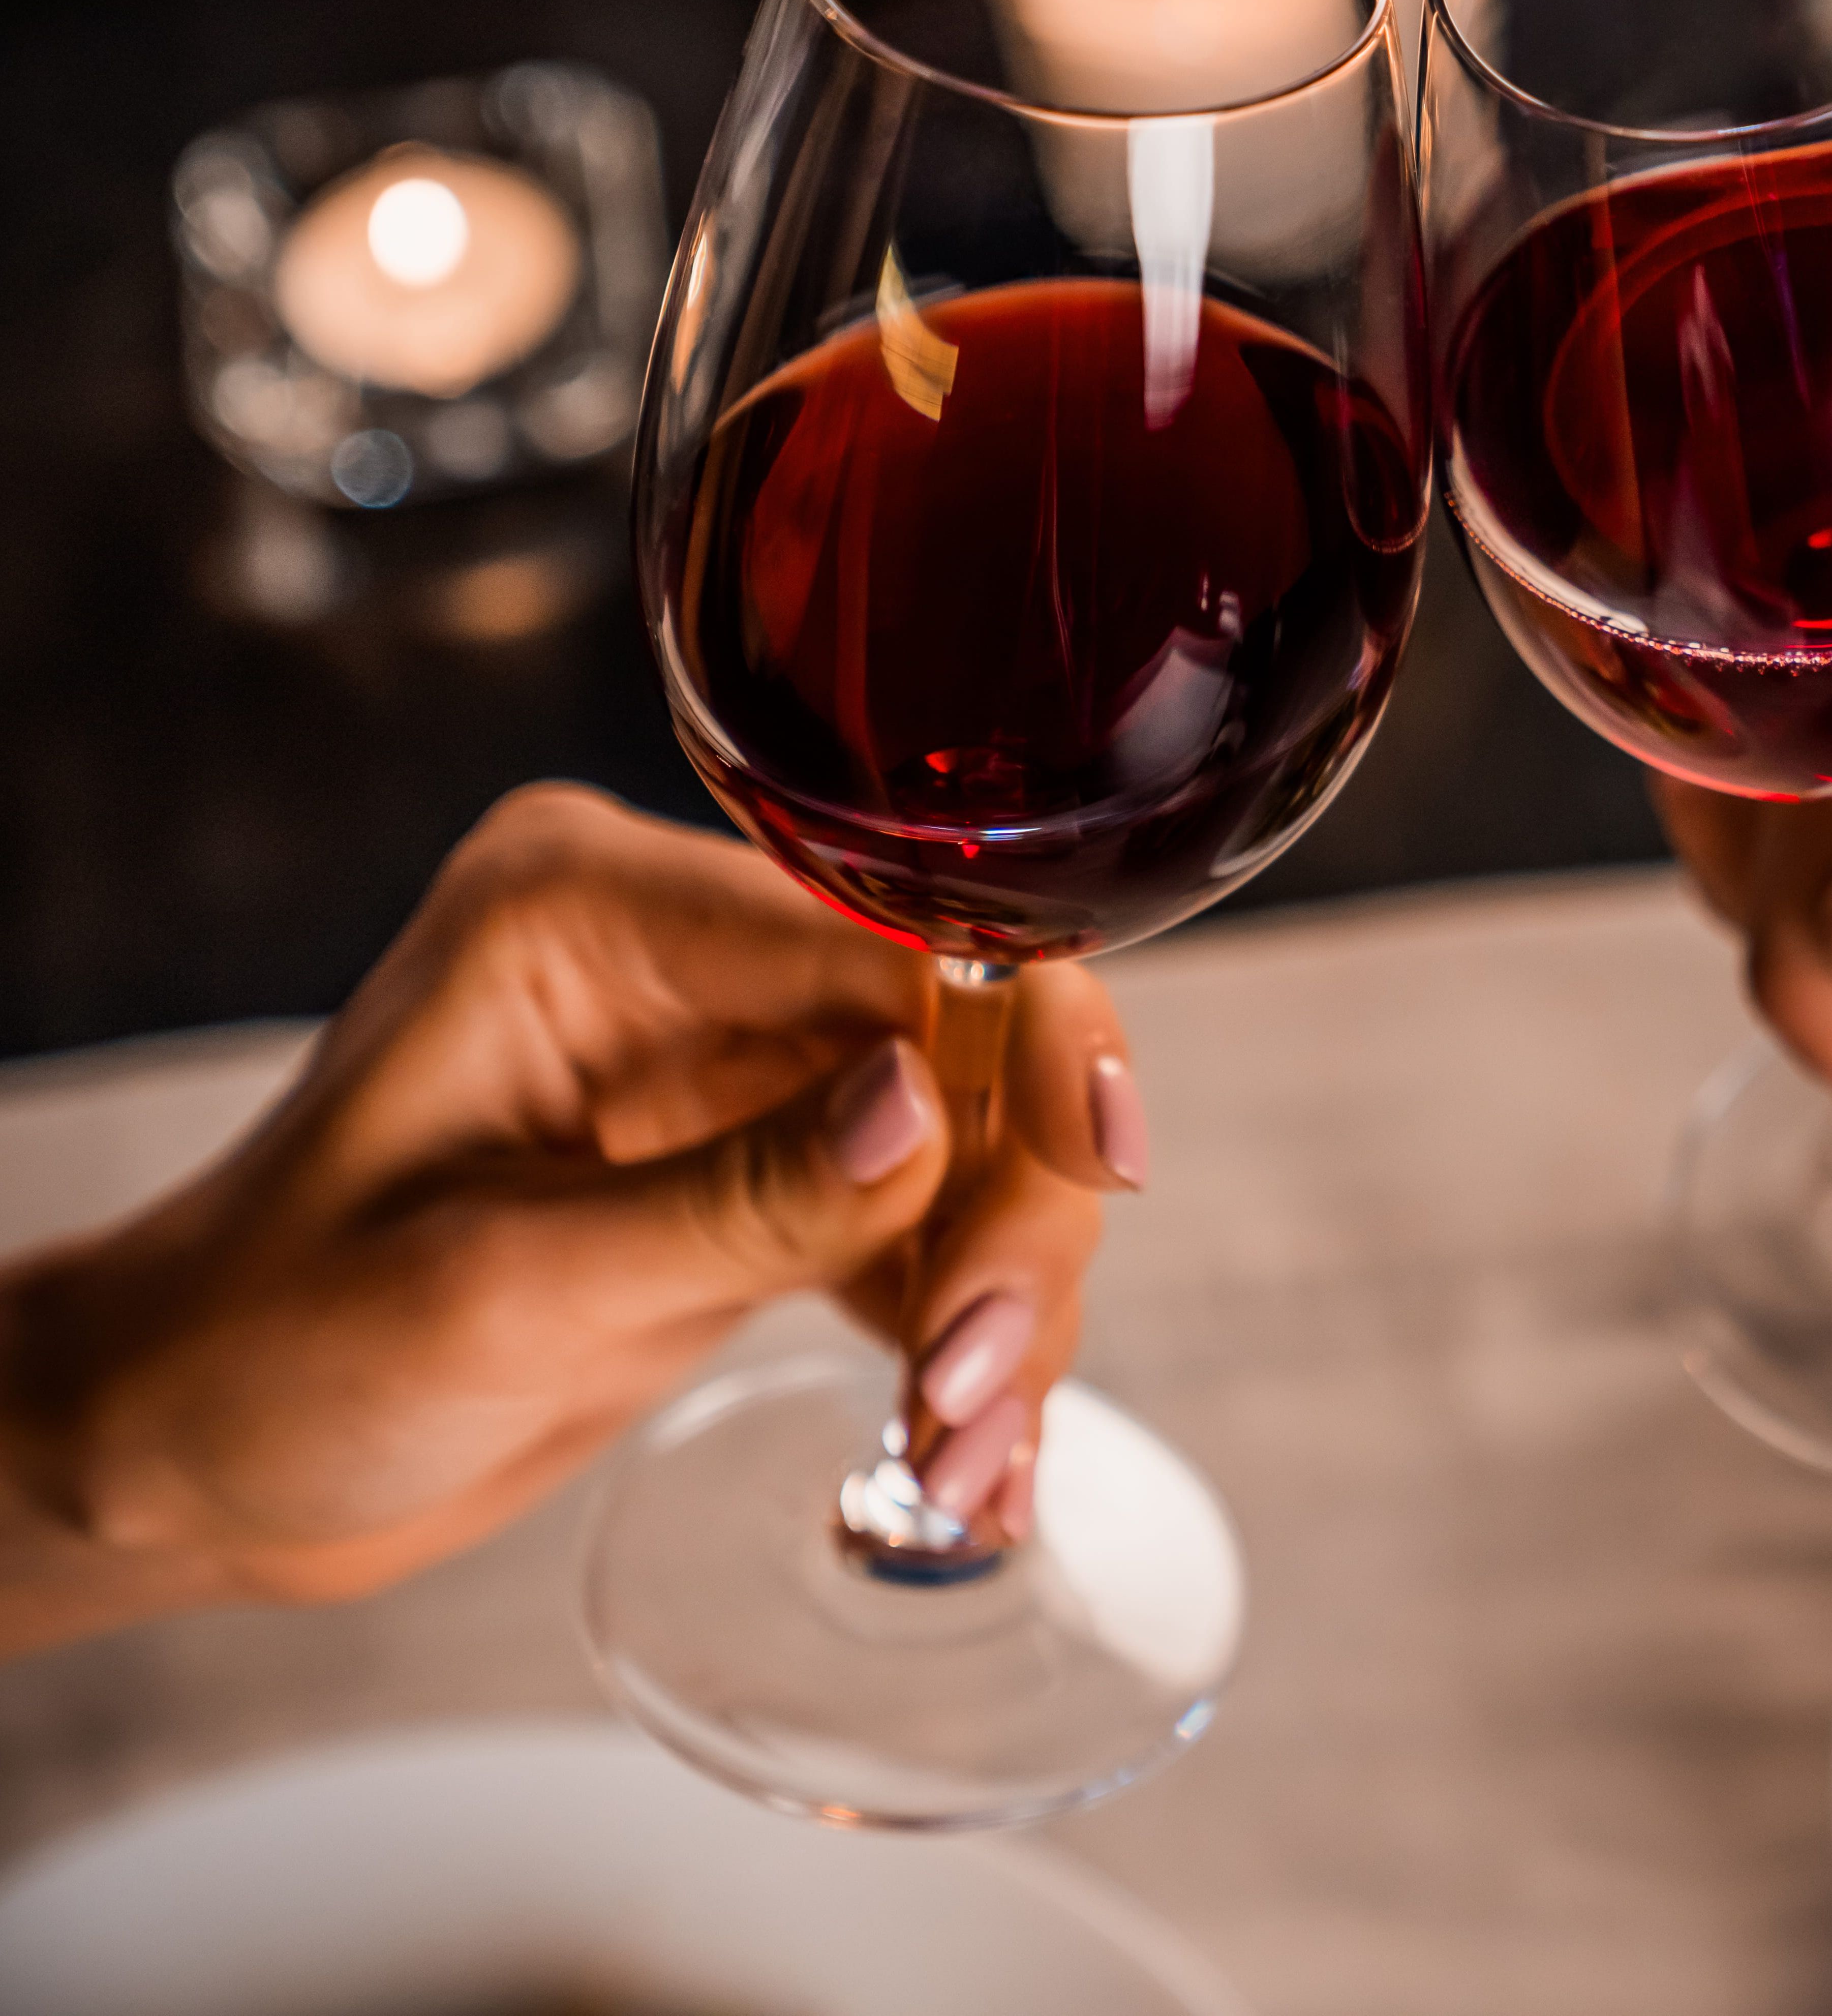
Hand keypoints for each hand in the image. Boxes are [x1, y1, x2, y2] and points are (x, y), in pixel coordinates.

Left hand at [0, 785, 1142, 1651]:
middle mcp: (686, 957)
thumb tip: (930, 1112)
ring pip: (976, 1145)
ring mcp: (737, 1061)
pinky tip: (969, 1460)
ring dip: (999, 1303)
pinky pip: (931, 1224)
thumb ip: (736, 1196)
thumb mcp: (498, 1287)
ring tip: (967, 1467)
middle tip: (981, 1389)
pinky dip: (962, 1338)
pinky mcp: (770, 1165)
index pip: (891, 928)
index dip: (1023, 1037)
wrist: (195, 1453)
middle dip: (1010, 1216)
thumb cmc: (275, 1352)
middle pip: (965, 1041)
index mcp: (594, 907)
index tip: (1094, 1174)